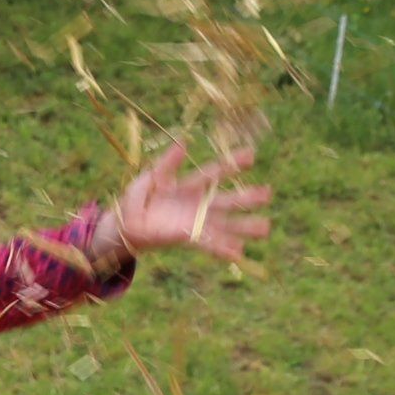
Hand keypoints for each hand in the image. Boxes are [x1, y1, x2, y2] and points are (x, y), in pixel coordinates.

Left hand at [101, 139, 271, 265]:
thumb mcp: (151, 177)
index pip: (215, 172)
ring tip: (265, 228)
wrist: (126, 224)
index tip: (251, 155)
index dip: (232, 163)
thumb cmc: (138, 197)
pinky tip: (239, 252)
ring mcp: (196, 222)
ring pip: (225, 224)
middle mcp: (199, 204)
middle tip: (267, 194)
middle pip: (227, 200)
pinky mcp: (188, 238)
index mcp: (190, 185)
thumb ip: (168, 162)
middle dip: (247, 197)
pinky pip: (209, 244)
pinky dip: (223, 248)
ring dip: (244, 227)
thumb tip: (184, 142)